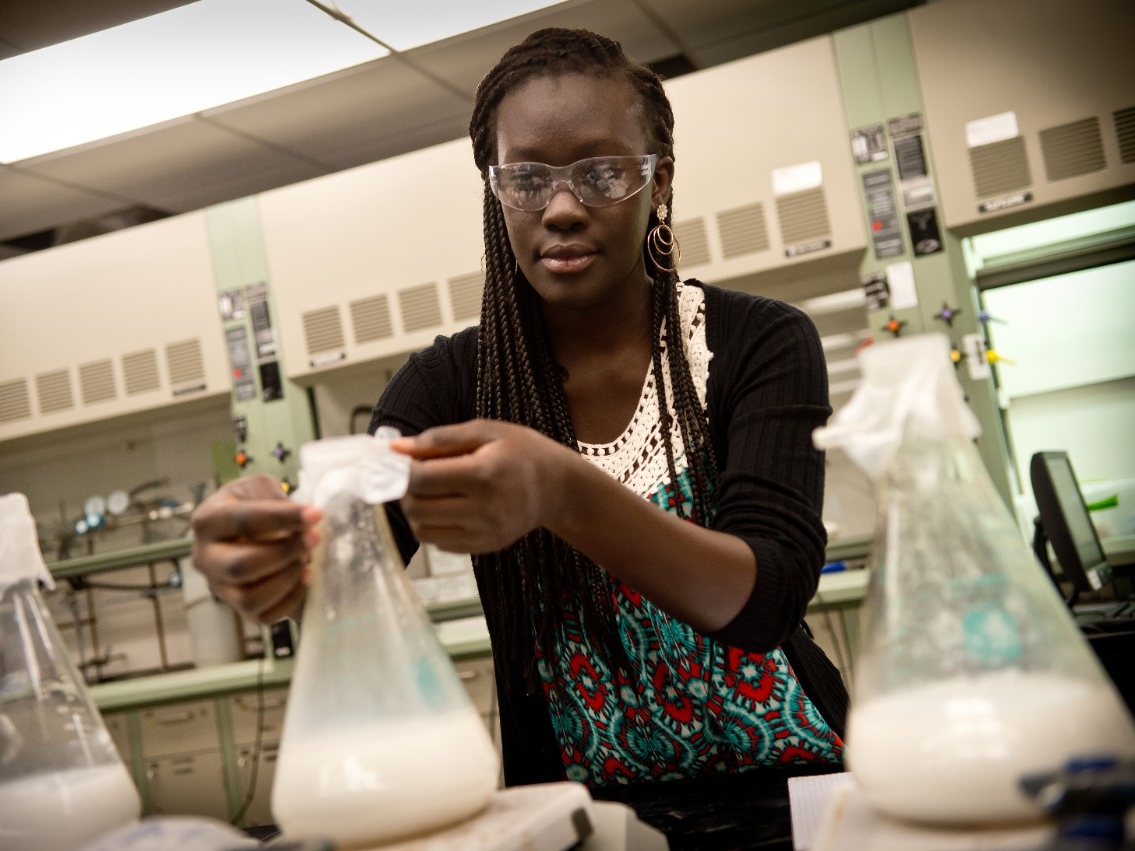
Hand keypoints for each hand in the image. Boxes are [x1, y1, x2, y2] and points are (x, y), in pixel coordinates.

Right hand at [189, 475, 320, 623]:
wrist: (250, 531)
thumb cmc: (254, 505)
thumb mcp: (260, 488)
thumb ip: (276, 499)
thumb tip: (303, 521)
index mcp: (207, 522)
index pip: (242, 521)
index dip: (282, 518)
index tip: (315, 514)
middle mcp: (205, 558)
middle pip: (240, 566)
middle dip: (284, 553)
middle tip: (314, 538)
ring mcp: (219, 587)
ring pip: (250, 598)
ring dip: (287, 578)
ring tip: (306, 559)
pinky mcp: (238, 608)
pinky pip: (264, 616)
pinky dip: (290, 599)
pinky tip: (305, 577)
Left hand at [391, 420, 574, 553]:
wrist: (557, 488)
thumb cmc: (521, 452)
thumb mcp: (485, 431)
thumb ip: (439, 438)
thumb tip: (396, 448)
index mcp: (483, 474)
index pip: (422, 479)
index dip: (403, 469)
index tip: (403, 461)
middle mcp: (484, 509)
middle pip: (417, 508)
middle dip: (407, 491)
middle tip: (416, 476)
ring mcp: (484, 533)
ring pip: (423, 530)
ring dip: (416, 511)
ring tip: (430, 492)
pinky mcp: (484, 547)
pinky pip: (439, 543)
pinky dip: (433, 525)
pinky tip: (447, 507)